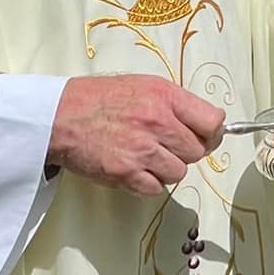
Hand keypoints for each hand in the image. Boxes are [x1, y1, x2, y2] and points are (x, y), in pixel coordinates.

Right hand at [47, 75, 225, 196]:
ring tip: (148, 156)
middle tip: (168, 146)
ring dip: (167, 168)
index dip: (212, 133)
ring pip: (179, 172)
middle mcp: (157, 122)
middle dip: (186, 151)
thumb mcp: (146, 86)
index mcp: (165, 97)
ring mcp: (141, 150)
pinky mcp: (124, 173)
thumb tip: (207, 124)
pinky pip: (155, 188)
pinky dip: (148, 183)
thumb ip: (176, 104)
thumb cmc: (101, 99)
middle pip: (197, 151)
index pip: (213, 121)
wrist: (61, 116)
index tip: (206, 136)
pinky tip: (136, 169)